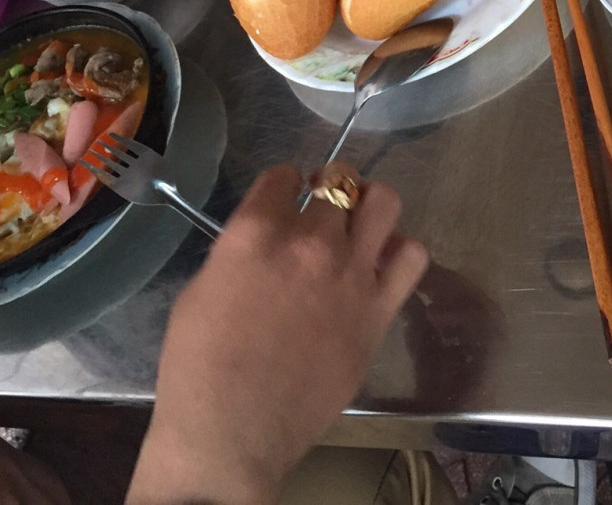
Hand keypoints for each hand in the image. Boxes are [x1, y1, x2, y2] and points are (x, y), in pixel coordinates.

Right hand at [126, 165, 428, 504]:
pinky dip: (400, 251)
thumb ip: (240, 253)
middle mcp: (309, 243)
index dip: (283, 185)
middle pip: (337, 184)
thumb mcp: (200, 292)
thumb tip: (265, 241)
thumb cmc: (199, 371)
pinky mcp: (378, 310)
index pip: (282, 176)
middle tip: (322, 213)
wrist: (233, 435)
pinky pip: (412, 257)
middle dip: (327, 193)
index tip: (285, 198)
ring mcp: (350, 274)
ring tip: (359, 225)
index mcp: (254, 234)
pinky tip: (382, 263)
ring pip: (384, 203)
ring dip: (370, 206)